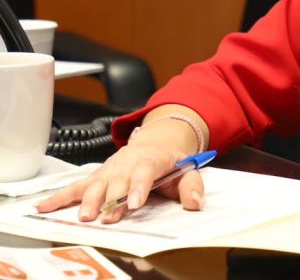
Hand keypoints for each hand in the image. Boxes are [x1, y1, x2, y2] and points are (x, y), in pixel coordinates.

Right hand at [36, 117, 205, 223]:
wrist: (157, 142)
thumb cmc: (170, 162)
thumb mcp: (187, 170)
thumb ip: (192, 186)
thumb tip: (196, 202)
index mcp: (152, 159)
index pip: (145, 170)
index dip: (139, 186)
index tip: (134, 203)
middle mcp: (128, 162)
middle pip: (118, 179)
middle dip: (112, 198)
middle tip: (107, 216)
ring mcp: (110, 168)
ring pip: (96, 182)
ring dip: (89, 199)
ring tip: (84, 216)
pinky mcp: (97, 176)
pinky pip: (77, 186)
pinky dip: (60, 196)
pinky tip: (45, 207)